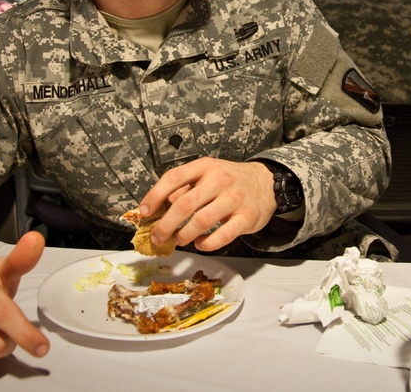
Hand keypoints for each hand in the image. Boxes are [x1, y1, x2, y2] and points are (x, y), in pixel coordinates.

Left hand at [138, 157, 278, 251]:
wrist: (266, 182)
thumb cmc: (230, 180)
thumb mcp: (207, 173)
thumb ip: (184, 187)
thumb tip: (160, 206)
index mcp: (205, 167)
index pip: (173, 178)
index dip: (154, 196)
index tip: (144, 212)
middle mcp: (220, 180)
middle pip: (184, 205)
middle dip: (165, 225)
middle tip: (158, 237)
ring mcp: (234, 199)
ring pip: (201, 222)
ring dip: (184, 236)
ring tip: (180, 240)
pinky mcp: (246, 217)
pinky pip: (221, 236)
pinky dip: (206, 244)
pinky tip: (200, 243)